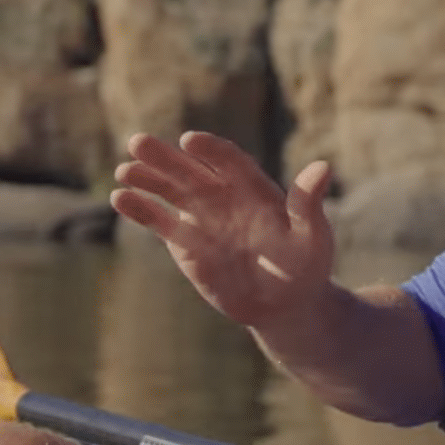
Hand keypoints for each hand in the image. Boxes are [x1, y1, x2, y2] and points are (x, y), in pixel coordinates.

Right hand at [109, 132, 335, 330]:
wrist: (285, 304)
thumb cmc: (306, 266)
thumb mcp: (312, 235)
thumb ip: (308, 203)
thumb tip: (324, 166)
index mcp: (255, 188)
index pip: (229, 161)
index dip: (210, 151)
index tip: (190, 141)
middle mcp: (224, 195)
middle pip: (191, 170)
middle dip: (166, 157)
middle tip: (138, 142)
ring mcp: (201, 216)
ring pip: (170, 190)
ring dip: (147, 178)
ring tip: (125, 170)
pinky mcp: (184, 240)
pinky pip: (158, 220)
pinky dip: (140, 209)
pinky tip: (120, 197)